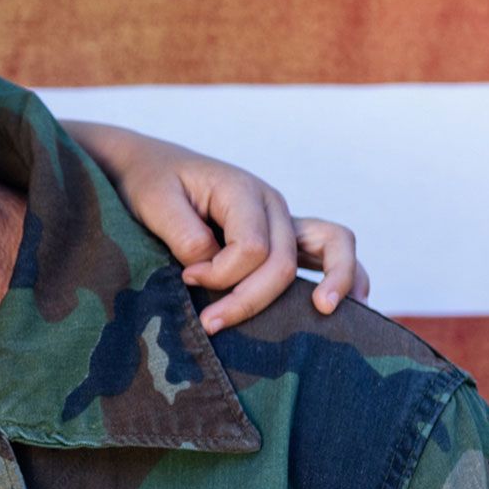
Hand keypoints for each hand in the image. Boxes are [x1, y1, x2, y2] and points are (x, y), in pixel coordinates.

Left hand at [67, 122, 369, 332]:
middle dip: (249, 300)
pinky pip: (327, 250)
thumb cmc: (149, 181)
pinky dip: (340, 274)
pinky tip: (339, 305)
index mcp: (242, 190)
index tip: (186, 278)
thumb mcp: (154, 202)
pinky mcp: (281, 234)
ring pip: (330, 247)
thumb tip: (210, 266)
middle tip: (210, 324)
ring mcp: (282, 218)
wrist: (147, 165)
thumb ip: (184, 235)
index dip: (221, 274)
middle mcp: (272, 203)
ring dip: (333, 280)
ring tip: (325, 312)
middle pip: (282, 262)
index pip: (252, 248)